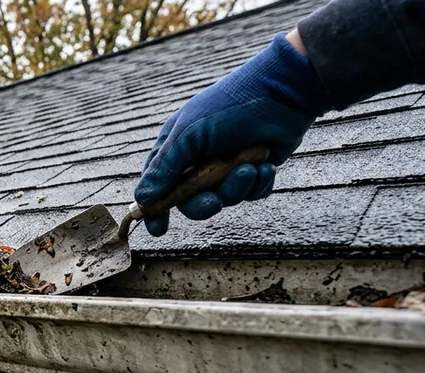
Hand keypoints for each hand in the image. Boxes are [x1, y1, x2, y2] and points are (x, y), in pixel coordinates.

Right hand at [135, 31, 331, 235]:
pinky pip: (251, 194)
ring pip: (225, 199)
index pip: (157, 184)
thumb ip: (164, 168)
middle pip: (191, 201)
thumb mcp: (189, 134)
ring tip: (249, 168)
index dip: (156, 208)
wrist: (283, 93)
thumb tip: (142, 199)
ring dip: (237, 188)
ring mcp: (228, 167)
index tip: (158, 228)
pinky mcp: (254, 171)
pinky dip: (258, 184)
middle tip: (214, 201)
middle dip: (203, 204)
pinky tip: (265, 165)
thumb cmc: (229, 106)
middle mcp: (200, 160)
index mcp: (178, 148)